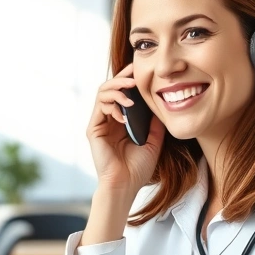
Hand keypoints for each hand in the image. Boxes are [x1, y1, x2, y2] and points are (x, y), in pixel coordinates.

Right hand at [86, 63, 165, 194]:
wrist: (126, 185)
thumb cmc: (138, 168)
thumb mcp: (154, 140)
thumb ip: (154, 122)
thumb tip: (160, 103)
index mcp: (122, 121)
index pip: (122, 93)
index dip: (128, 79)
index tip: (140, 69)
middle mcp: (109, 119)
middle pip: (110, 88)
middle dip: (121, 77)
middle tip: (134, 73)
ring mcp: (100, 124)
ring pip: (103, 93)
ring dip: (117, 88)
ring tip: (130, 89)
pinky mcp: (94, 130)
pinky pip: (100, 108)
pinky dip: (113, 105)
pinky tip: (125, 113)